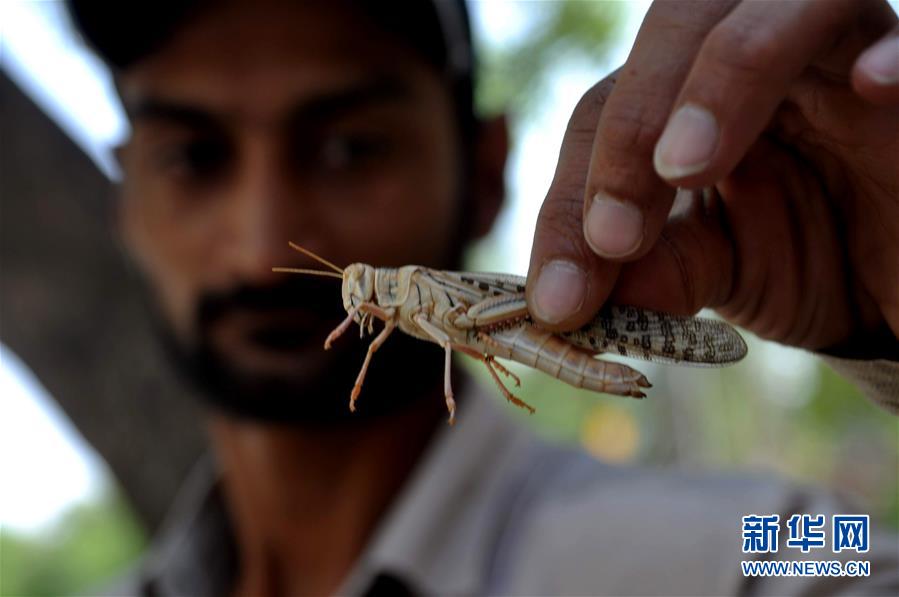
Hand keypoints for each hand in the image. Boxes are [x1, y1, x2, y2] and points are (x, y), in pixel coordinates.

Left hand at [526, 0, 898, 355]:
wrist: (892, 290)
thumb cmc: (800, 257)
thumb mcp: (711, 269)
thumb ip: (652, 269)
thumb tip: (570, 297)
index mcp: (689, 93)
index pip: (608, 108)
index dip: (570, 198)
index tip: (557, 299)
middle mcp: (758, 56)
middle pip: (678, 25)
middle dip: (630, 127)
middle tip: (611, 237)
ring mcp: (840, 52)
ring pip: (782, 6)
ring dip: (724, 78)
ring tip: (683, 167)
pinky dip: (895, 54)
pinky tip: (869, 86)